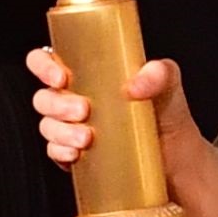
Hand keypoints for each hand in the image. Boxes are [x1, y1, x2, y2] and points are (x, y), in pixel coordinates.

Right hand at [30, 49, 187, 170]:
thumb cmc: (166, 112)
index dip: (43, 65)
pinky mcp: (74, 154)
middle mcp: (74, 97)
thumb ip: (157, 73)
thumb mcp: (168, 81)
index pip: (47, 60)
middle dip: (56, 104)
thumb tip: (133, 86)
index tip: (60, 77)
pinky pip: (54, 151)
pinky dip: (61, 151)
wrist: (174, 156)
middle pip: (43, 96)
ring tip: (86, 137)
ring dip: (61, 131)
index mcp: (87, 72)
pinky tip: (77, 153)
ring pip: (47, 125)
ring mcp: (71, 127)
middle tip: (83, 110)